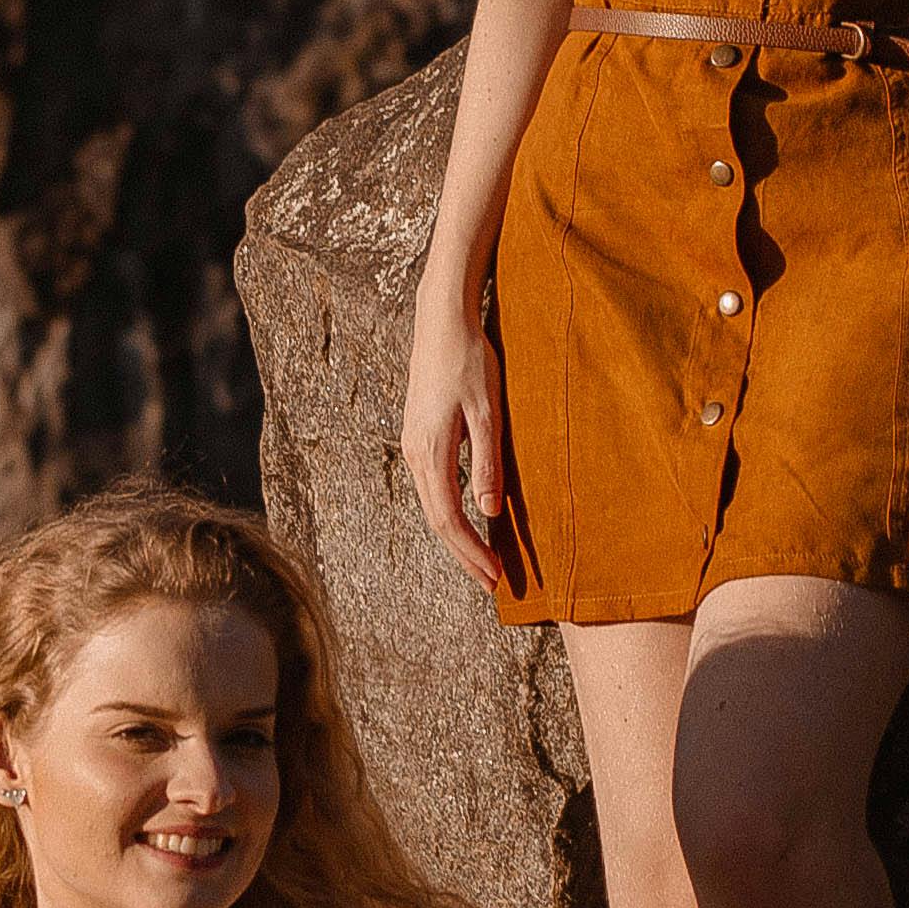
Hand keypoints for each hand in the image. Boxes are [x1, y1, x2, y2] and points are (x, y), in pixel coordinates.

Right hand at [402, 286, 509, 601]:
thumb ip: (488, 461)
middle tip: (493, 584)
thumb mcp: (489, 411)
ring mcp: (414, 446)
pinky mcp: (419, 438)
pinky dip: (450, 515)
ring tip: (483, 562)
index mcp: (432, 451)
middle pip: (437, 521)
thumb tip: (490, 511)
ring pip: (432, 507)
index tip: (495, 578)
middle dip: (465, 556)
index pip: (449, 519)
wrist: (442, 323)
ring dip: (457, 539)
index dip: (472, 552)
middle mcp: (416, 454)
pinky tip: (469, 523)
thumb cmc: (471, 360)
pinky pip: (432, 490)